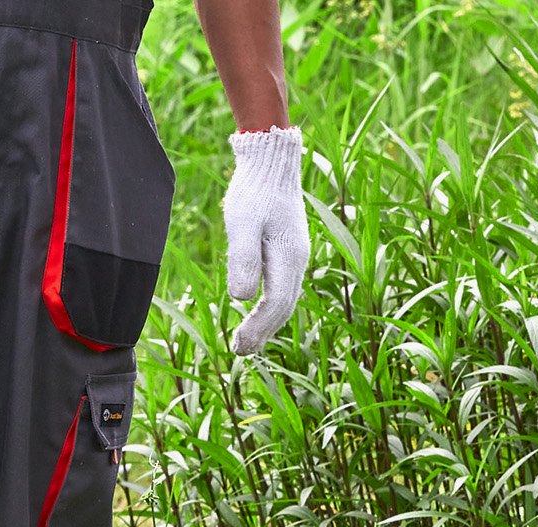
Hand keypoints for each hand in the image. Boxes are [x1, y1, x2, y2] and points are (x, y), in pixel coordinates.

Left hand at [222, 125, 308, 354]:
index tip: (239, 345)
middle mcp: (298, 259)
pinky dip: (270, 307)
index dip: (258, 328)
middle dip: (262, 332)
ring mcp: (296, 255)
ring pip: (285, 299)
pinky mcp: (288, 250)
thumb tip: (242, 298)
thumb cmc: (253, 192)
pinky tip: (255, 315)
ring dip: (266, 324)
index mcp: (289, 256)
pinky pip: (283, 287)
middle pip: (283, 307)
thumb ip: (243, 259)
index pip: (276, 304)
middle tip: (239, 352)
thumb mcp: (242, 224)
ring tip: (245, 342)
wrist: (270, 163)